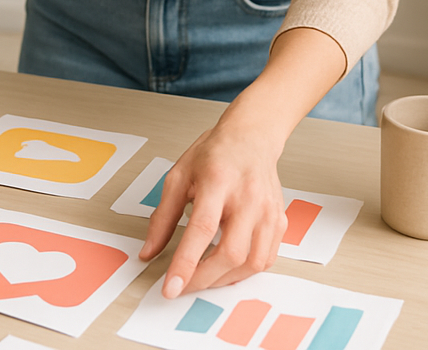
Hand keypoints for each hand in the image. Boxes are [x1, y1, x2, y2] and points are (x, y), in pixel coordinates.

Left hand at [139, 119, 287, 296]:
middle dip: (203, 278)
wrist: (251, 137)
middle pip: (230, 252)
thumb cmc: (215, 154)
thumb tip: (148, 251)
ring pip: (251, 262)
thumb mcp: (179, 175)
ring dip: (224, 279)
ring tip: (203, 276)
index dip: (186, 263)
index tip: (171, 288)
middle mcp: (247, 196)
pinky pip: (265, 259)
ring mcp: (268, 210)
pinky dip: (244, 272)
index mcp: (218, 180)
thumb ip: (162, 216)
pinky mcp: (279, 221)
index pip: (202, 229)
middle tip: (183, 286)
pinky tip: (227, 267)